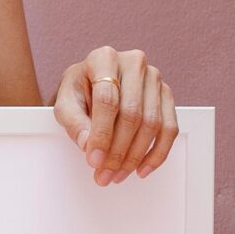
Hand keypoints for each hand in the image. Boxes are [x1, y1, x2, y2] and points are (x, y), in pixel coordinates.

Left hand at [54, 45, 176, 184]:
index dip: (101, 134)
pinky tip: (142, 169)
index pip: (107, 100)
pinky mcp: (166, 94)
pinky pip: (170, 128)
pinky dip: (157, 153)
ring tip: (117, 175)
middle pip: (131, 114)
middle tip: (105, 175)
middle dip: (118, 151)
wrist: (92, 84)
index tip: (94, 161)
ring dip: (135, 156)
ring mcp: (154, 78)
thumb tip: (88, 144)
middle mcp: (133, 63)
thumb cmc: (78, 92)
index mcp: (103, 58)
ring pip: (151, 123)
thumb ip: (73, 122)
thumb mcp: (64, 104)